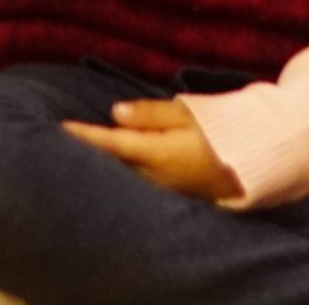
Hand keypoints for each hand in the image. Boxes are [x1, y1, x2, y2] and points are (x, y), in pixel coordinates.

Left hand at [63, 99, 238, 200]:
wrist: (247, 166)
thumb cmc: (218, 132)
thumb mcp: (188, 113)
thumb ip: (150, 113)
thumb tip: (115, 112)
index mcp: (157, 153)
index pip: (112, 144)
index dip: (85, 136)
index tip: (61, 127)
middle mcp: (152, 177)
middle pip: (110, 165)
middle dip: (87, 153)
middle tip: (61, 137)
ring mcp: (157, 191)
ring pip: (119, 176)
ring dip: (101, 164)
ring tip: (78, 150)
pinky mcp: (164, 196)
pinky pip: (132, 184)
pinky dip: (118, 172)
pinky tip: (108, 165)